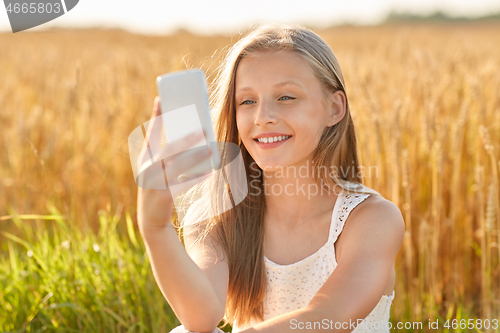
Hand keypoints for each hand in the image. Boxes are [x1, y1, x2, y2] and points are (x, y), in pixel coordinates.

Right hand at [136, 96, 210, 230]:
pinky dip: (196, 177)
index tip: (161, 99)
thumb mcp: (160, 170)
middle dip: (186, 138)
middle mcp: (146, 168)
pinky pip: (183, 184)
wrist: (150, 219)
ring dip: (195, 156)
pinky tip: (209, 172)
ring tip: (210, 148)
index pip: (150, 133)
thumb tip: (196, 138)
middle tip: (203, 129)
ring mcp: (153, 182)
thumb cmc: (159, 189)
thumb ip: (171, 156)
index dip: (155, 117)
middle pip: (168, 149)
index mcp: (145, 158)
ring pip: (177, 165)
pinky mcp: (162, 196)